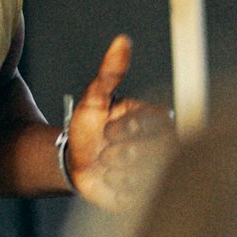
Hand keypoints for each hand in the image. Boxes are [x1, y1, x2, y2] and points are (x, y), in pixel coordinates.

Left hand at [66, 35, 174, 210]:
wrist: (74, 162)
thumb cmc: (88, 128)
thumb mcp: (94, 98)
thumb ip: (111, 71)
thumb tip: (121, 40)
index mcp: (155, 121)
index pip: (158, 122)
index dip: (130, 127)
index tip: (107, 129)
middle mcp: (163, 146)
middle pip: (153, 150)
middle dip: (121, 150)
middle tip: (104, 150)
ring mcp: (157, 172)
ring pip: (145, 175)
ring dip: (117, 170)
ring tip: (105, 165)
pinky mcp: (146, 196)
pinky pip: (137, 196)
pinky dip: (117, 189)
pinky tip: (107, 181)